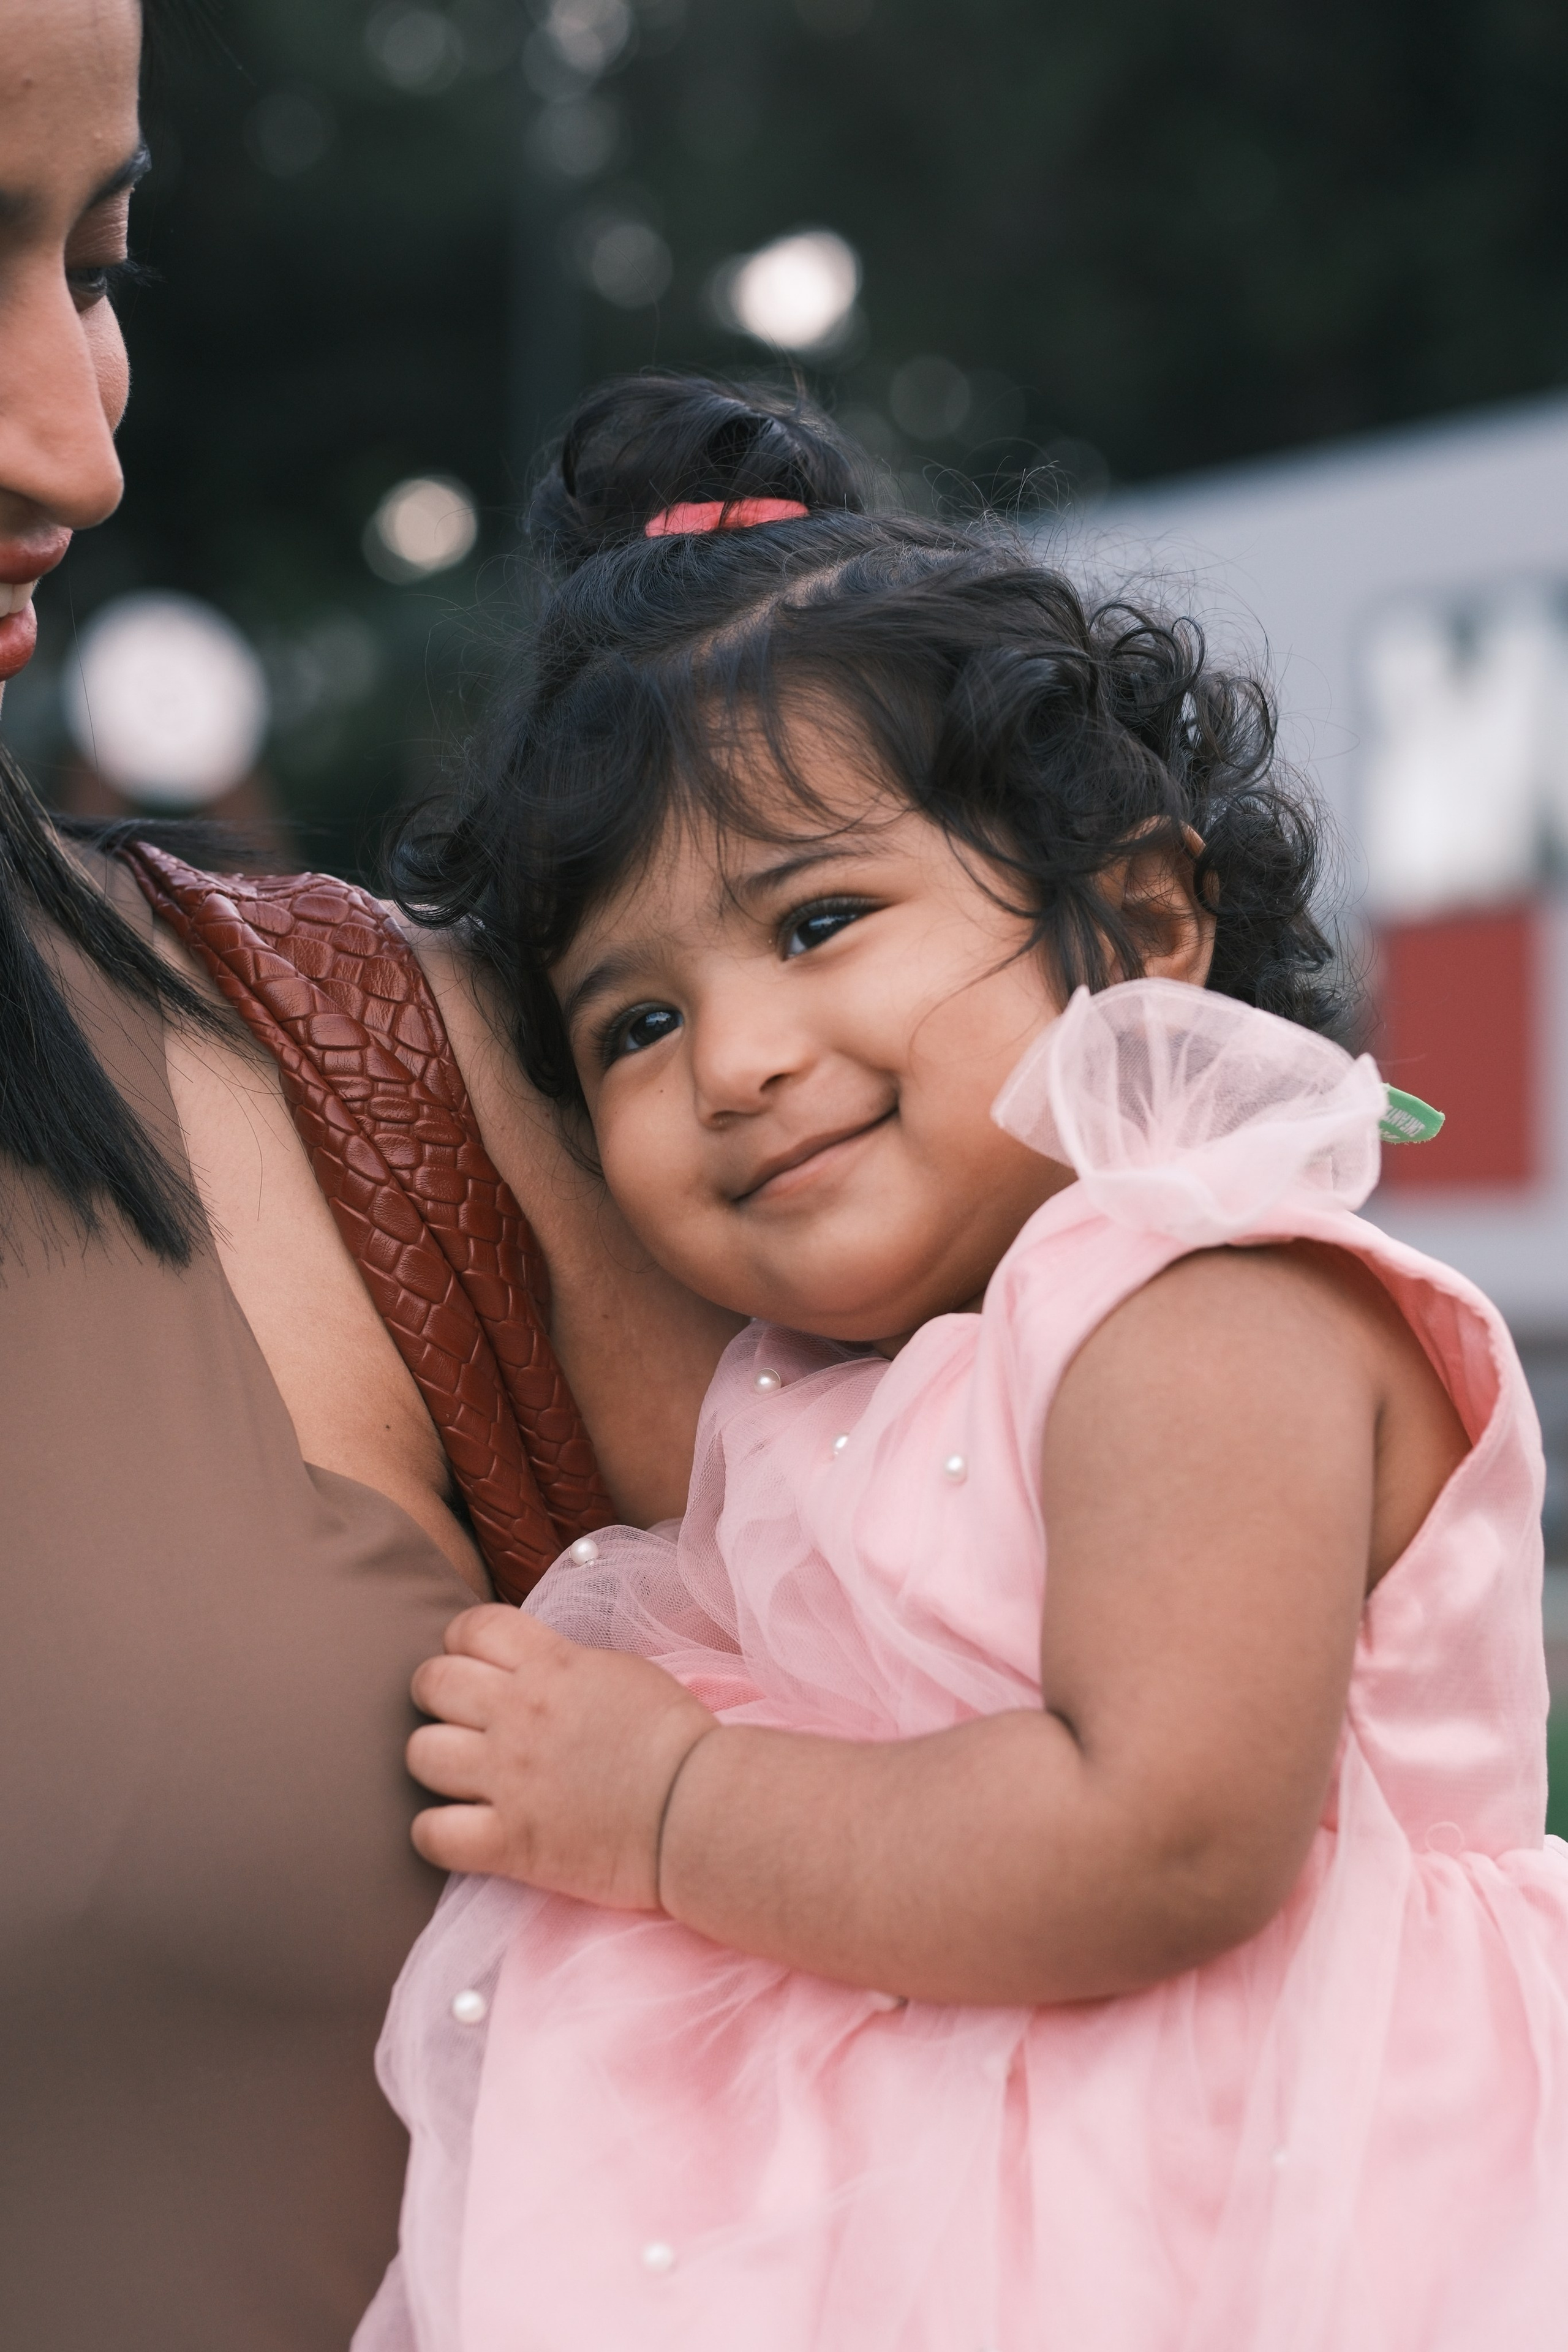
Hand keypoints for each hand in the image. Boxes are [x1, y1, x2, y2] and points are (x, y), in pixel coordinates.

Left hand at [407, 1606, 716, 1908]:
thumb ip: (565, 1665)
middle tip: (461, 1718)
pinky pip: (431, 1834)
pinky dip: (436, 1833)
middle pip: (432, 1683)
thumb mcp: (621, 1672)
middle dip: (438, 1696)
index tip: (476, 1664)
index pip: (472, 1628)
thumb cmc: (676, 1738)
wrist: (702, 1809)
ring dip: (435, 1761)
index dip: (462, 1643)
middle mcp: (519, 1714)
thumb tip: (534, 1666)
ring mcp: (509, 1779)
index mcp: (551, 1665)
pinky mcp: (510, 1842)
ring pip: (420, 1754)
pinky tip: (462, 1830)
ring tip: (460, 1775)